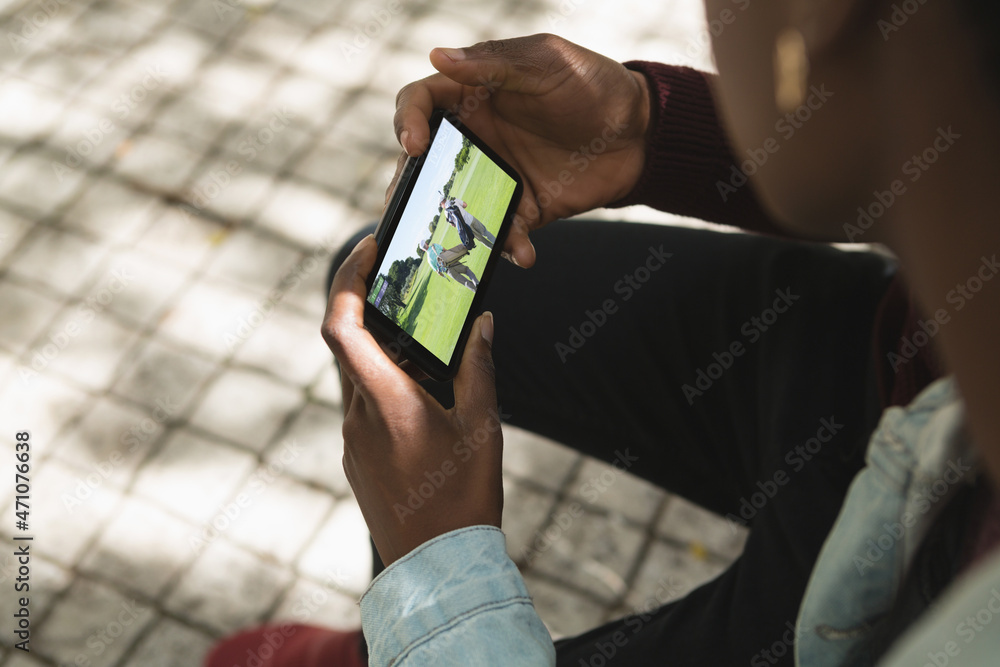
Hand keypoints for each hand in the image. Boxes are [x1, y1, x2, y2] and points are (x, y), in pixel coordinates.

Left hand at [321, 235, 503, 565]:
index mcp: (386, 401)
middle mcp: (357, 415)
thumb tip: (481, 323)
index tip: (370, 251)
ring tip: (430, 352)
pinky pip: (364, 406)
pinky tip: (425, 401)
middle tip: (407, 288)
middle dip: (374, 309)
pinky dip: (386, 387)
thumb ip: (479, 369)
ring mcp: (351, 439)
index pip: (341, 326)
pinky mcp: (355, 457)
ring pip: (359, 376)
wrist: (436, 566)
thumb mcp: (482, 428)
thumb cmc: (462, 499)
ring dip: (387, 354)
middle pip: (351, 344)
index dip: (346, 280)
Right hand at [388, 33, 650, 267]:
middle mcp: (476, 136)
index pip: (421, 103)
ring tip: (459, 244)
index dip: (407, 121)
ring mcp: (497, 174)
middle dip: (412, 184)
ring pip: (456, 204)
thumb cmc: (594, 84)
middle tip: (410, 204)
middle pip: (425, 161)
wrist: (640, 134)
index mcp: (473, 94)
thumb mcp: (547, 63)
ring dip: (452, 226)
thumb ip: (494, 64)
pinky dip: (508, 246)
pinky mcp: (522, 208)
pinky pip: (502, 231)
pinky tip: (524, 253)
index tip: (416, 144)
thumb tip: (437, 57)